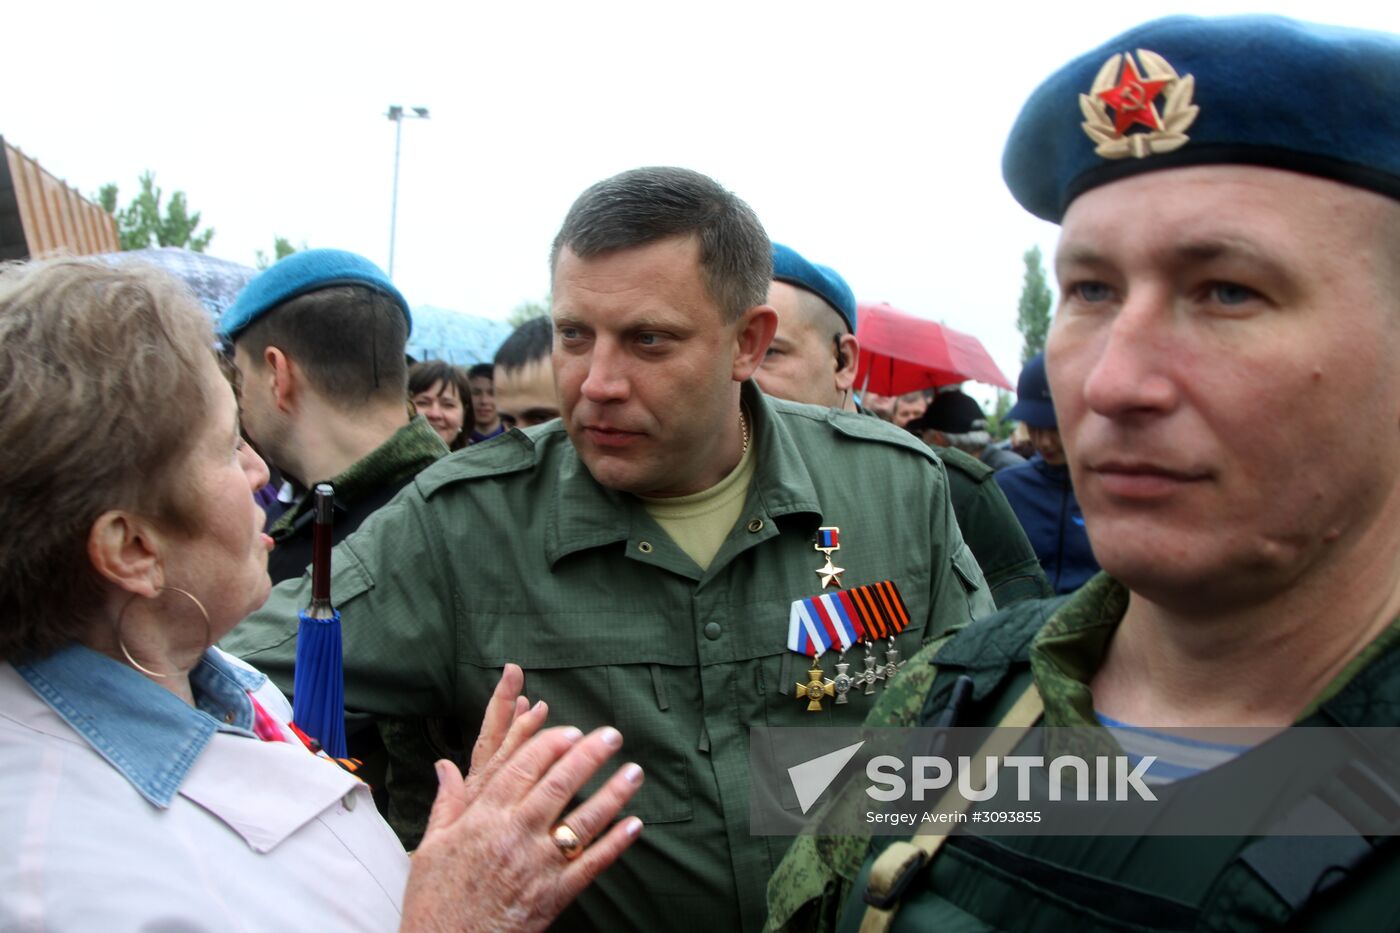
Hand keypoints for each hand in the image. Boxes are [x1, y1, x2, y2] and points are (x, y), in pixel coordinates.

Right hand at [399, 673, 643, 932]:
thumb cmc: (435, 900)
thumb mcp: (432, 847)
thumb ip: (447, 802)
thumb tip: (444, 765)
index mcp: (484, 819)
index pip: (524, 767)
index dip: (551, 744)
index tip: (572, 730)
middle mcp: (514, 836)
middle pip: (559, 785)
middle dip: (589, 756)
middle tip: (612, 735)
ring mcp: (538, 866)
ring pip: (583, 821)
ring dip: (612, 794)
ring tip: (634, 772)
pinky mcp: (554, 896)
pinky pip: (591, 864)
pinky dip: (615, 843)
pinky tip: (634, 823)